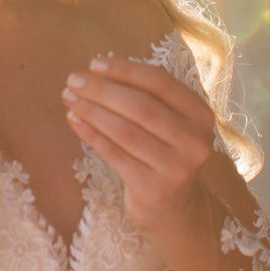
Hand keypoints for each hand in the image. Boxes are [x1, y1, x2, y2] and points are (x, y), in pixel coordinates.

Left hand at [62, 54, 217, 235]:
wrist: (171, 207)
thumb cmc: (161, 151)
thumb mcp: (167, 121)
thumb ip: (144, 95)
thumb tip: (96, 72)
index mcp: (200, 114)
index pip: (160, 83)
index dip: (125, 71)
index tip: (93, 64)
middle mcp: (195, 141)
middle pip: (141, 106)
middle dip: (102, 90)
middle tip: (73, 80)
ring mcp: (176, 167)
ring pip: (125, 131)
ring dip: (92, 111)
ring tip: (69, 97)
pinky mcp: (153, 188)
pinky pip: (115, 154)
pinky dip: (91, 134)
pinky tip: (73, 120)